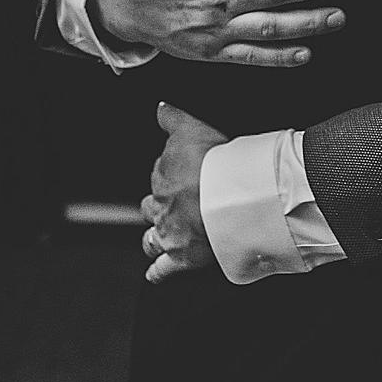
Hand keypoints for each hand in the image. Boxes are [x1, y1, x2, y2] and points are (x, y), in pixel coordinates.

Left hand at [142, 102, 225, 282]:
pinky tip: (154, 274)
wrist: (231, 197)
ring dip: (153, 236)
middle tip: (175, 203)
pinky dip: (157, 272)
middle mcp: (161, 205)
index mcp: (163, 176)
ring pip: (151, 236)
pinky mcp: (181, 257)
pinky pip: (163, 268)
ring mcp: (170, 232)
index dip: (171, 173)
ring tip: (157, 236)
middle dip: (159, 205)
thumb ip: (172, 118)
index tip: (183, 173)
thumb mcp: (192, 128)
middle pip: (152, 206)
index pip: (160, 174)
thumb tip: (159, 108)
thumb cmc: (215, 163)